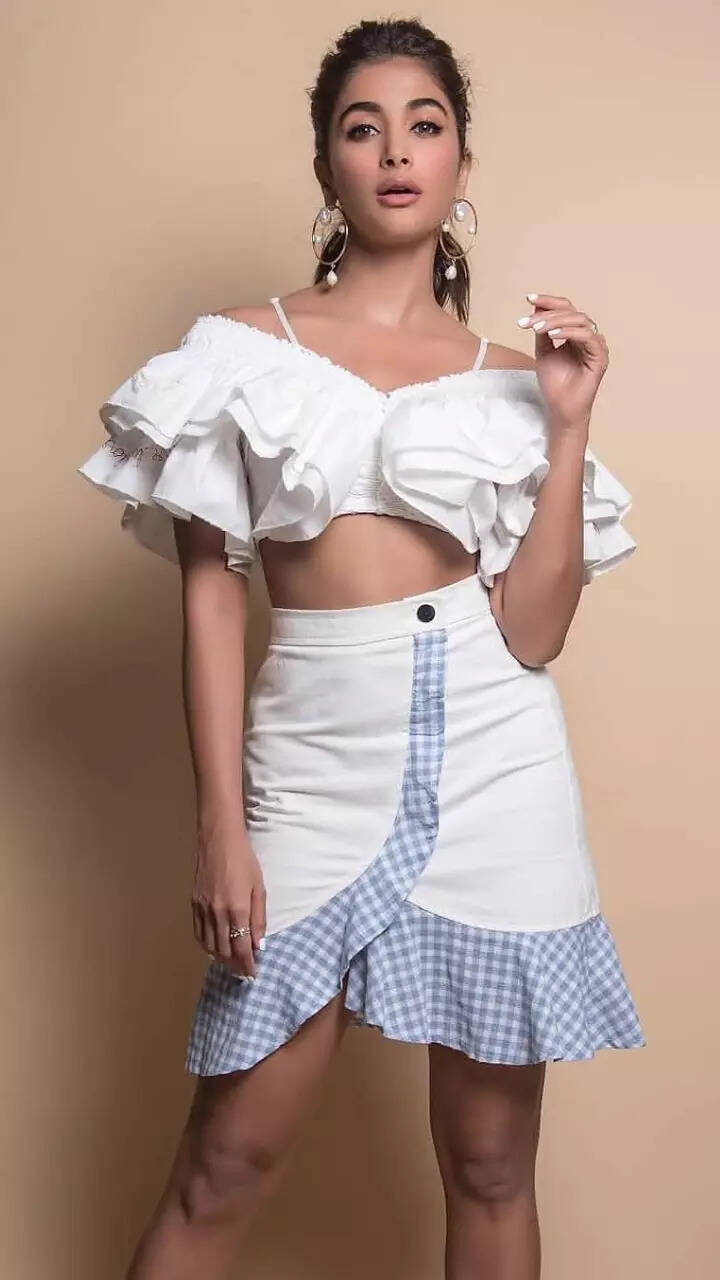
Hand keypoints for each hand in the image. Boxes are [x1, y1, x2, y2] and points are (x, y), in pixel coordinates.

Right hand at [191, 814, 266, 979]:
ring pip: (209, 945)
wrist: (218, 840)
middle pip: (224, 950)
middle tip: (244, 972)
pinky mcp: (194, 904)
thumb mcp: (258, 888)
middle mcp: (217, 913)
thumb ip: (259, 918)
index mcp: (237, 909)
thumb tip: (258, 945)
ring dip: (221, 959)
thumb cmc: (244, 861)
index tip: (253, 974)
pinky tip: (214, 948)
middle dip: (235, 965)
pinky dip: (206, 946)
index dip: (247, 964)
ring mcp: (203, 909)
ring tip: (231, 963)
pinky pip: (198, 934)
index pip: (242, 947)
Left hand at [517, 292, 608, 433]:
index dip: (548, 301)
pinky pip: (587, 336)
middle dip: (547, 313)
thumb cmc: (554, 383)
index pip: (565, 309)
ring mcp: (596, 346)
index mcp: (575, 333)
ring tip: (536, 328)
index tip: (529, 298)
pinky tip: (552, 335)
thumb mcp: (543, 351)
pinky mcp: (600, 357)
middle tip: (527, 321)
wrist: (560, 409)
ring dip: (556, 321)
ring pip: (579, 321)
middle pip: (571, 312)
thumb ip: (542, 330)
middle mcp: (588, 336)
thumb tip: (536, 307)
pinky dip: (569, 332)